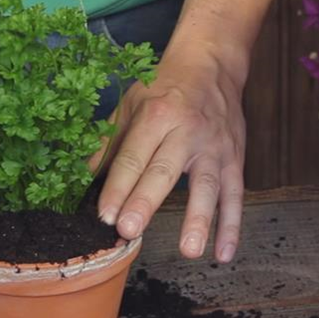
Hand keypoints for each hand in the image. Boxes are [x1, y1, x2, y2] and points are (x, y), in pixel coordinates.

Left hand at [93, 52, 245, 262]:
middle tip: (129, 230)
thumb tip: (83, 181)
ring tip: (189, 250)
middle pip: (164, 171)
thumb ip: (109, 143)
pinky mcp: (235, 158)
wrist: (212, 64)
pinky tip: (223, 254)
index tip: (105, 215)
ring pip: (208, 185)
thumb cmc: (165, 86)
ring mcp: (215, 146)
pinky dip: (232, 226)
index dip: (118, 186)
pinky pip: (235, 195)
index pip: (133, 156)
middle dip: (146, 202)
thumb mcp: (130, 104)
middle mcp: (187, 130)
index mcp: (156, 115)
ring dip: (199, 220)